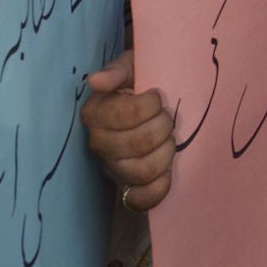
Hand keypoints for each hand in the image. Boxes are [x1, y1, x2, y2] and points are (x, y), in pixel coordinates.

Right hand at [81, 49, 174, 211]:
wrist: (150, 100)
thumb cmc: (141, 80)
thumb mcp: (132, 66)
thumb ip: (117, 71)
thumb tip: (96, 81)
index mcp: (96, 113)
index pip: (126, 116)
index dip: (150, 106)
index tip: (158, 96)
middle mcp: (99, 143)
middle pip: (137, 145)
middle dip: (163, 128)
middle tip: (168, 117)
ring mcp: (111, 167)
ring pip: (141, 172)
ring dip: (165, 154)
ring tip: (170, 139)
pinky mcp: (125, 185)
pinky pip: (138, 200)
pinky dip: (157, 190)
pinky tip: (168, 174)